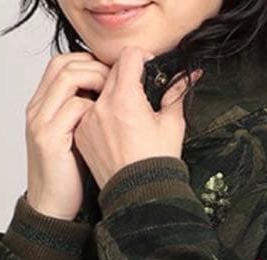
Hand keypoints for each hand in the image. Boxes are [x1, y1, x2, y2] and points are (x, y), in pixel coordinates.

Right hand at [24, 52, 110, 219]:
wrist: (51, 208)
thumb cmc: (68, 177)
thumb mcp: (73, 139)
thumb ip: (82, 115)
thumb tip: (108, 96)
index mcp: (42, 107)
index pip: (62, 64)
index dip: (87, 62)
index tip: (111, 71)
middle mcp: (37, 109)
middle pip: (63, 64)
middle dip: (93, 65)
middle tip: (117, 78)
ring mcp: (41, 122)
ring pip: (67, 78)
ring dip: (95, 79)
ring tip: (113, 93)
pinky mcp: (49, 138)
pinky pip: (73, 107)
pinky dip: (92, 106)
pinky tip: (105, 118)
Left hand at [73, 45, 201, 192]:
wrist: (138, 197)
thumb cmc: (155, 166)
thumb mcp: (172, 125)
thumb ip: (175, 94)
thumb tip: (184, 78)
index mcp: (125, 98)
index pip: (129, 56)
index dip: (142, 58)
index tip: (148, 68)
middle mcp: (102, 106)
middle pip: (112, 71)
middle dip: (128, 77)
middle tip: (141, 94)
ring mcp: (88, 121)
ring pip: (99, 92)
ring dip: (113, 96)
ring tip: (127, 116)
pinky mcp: (82, 135)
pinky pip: (89, 113)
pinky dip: (101, 115)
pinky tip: (115, 131)